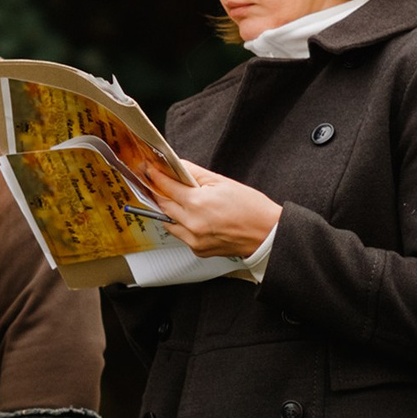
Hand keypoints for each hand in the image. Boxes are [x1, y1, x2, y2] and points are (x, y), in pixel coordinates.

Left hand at [144, 159, 282, 259]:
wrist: (267, 234)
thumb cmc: (251, 208)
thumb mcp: (222, 182)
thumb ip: (195, 174)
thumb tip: (178, 167)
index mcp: (197, 203)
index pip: (166, 187)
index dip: (155, 176)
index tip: (149, 170)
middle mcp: (192, 224)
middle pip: (163, 205)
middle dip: (159, 192)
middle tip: (156, 182)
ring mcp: (194, 240)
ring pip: (169, 222)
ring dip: (169, 210)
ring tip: (176, 200)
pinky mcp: (198, 251)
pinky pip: (181, 235)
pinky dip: (182, 225)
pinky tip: (192, 217)